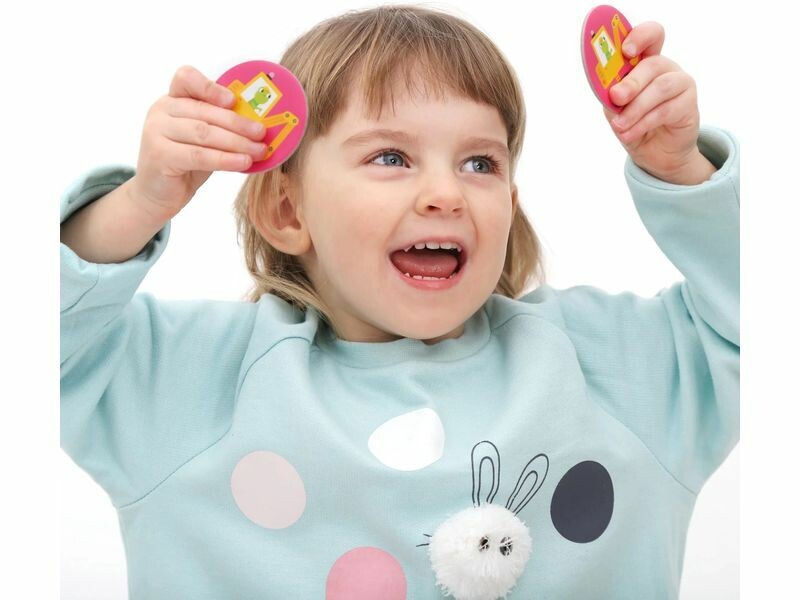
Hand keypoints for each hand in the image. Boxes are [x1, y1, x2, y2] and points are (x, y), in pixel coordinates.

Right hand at [131, 65, 269, 221]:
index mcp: (172, 99)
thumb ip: (219, 126)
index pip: (186, 78)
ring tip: (259, 150)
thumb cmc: (186, 163)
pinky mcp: (159, 155)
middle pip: (204, 111)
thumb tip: (258, 125)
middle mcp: (161, 111)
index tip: (234, 100)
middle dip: (238, 123)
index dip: (211, 87)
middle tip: (262, 133)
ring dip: (237, 142)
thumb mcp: (203, 139)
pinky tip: (244, 163)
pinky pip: (199, 155)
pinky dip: (225, 159)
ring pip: (204, 133)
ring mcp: (156, 132)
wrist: (158, 194)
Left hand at [603, 22, 715, 184]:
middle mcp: (665, 67)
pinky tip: (630, 134)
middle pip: (652, 64)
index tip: (626, 50)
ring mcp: (681, 83)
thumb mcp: (615, 108)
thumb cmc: (633, 122)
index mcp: (645, 61)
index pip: (651, 36)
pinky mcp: (689, 103)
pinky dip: (644, 123)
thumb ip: (612, 95)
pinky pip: (666, 110)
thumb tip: (611, 91)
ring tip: (620, 126)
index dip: (641, 37)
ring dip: (636, 108)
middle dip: (631, 82)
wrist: (654, 152)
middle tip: (616, 97)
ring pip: (660, 88)